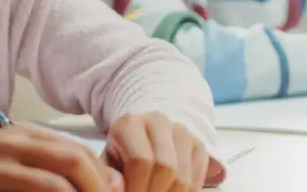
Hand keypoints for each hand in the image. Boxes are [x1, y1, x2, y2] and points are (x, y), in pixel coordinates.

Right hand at [0, 123, 121, 191]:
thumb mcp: (13, 170)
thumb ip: (46, 173)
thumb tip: (95, 184)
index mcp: (28, 134)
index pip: (81, 150)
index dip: (105, 176)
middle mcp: (19, 138)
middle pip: (77, 158)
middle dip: (100, 185)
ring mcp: (5, 154)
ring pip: (61, 174)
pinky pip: (39, 187)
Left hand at [103, 112, 222, 191]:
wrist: (143, 136)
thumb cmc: (122, 153)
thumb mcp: (108, 162)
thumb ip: (109, 176)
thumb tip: (117, 188)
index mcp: (130, 124)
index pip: (141, 160)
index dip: (137, 187)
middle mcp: (159, 122)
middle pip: (166, 168)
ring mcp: (182, 132)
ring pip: (184, 177)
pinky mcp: (198, 145)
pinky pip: (197, 179)